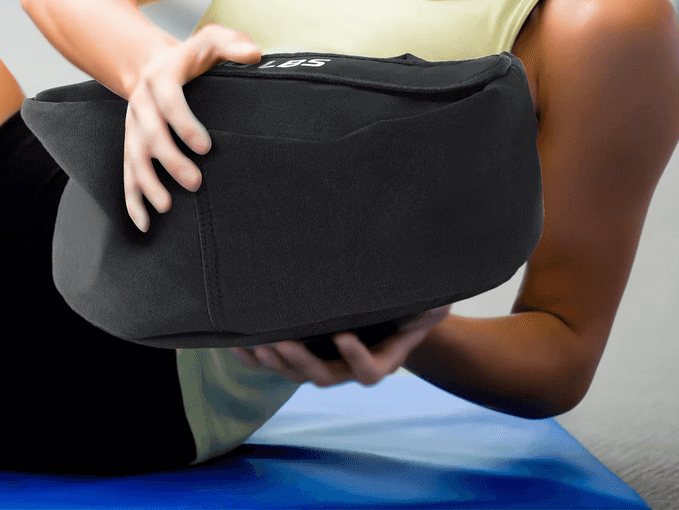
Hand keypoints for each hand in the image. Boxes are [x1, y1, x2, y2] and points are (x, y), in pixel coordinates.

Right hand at [123, 23, 260, 231]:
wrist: (151, 64)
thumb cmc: (191, 57)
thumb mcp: (210, 40)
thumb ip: (232, 43)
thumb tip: (255, 54)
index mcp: (161, 77)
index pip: (169, 100)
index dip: (184, 123)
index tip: (205, 146)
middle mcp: (141, 102)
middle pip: (150, 134)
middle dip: (169, 160)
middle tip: (195, 182)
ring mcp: (132, 126)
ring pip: (133, 157)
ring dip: (148, 183)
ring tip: (166, 206)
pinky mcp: (130, 144)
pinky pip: (127, 173)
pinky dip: (133, 199)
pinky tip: (144, 223)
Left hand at [231, 306, 451, 387]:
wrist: (381, 320)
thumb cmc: (401, 313)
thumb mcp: (419, 312)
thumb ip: (427, 312)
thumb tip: (441, 303)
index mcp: (378, 362)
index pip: (368, 370)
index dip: (356, 356)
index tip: (344, 335)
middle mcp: (346, 369)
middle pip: (321, 375)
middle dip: (300, 360)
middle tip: (282, 341)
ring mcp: (320, 364)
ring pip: (294, 373)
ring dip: (274, 360)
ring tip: (257, 342)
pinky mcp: (299, 356)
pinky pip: (274, 364)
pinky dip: (254, 358)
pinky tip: (237, 346)